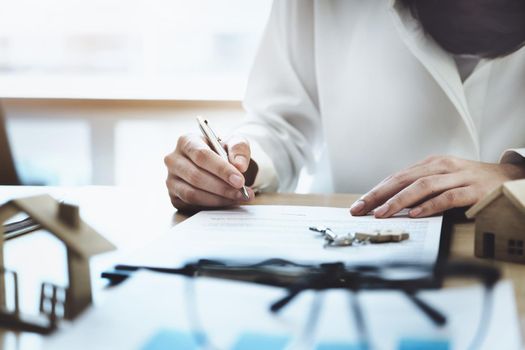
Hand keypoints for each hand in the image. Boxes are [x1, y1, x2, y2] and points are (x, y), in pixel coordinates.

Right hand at [164, 133, 255, 209]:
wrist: (218, 164)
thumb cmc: (224, 151)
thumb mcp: (235, 143)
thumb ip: (239, 149)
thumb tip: (240, 165)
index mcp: (186, 141)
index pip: (202, 155)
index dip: (221, 169)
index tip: (240, 181)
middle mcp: (174, 160)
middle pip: (196, 176)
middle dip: (222, 187)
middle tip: (241, 192)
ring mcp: (171, 179)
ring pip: (192, 193)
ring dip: (218, 198)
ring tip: (238, 197)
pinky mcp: (174, 196)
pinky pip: (191, 204)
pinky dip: (212, 205)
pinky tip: (227, 201)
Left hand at [350, 155, 524, 217]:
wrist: (508, 177)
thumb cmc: (470, 181)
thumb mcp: (442, 179)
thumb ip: (419, 188)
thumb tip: (390, 203)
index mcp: (430, 164)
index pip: (396, 177)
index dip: (376, 190)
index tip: (359, 204)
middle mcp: (441, 166)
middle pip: (403, 179)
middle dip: (378, 195)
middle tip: (361, 209)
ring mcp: (457, 177)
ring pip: (422, 186)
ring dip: (399, 201)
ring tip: (382, 213)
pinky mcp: (473, 190)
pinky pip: (447, 197)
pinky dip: (429, 205)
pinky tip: (415, 214)